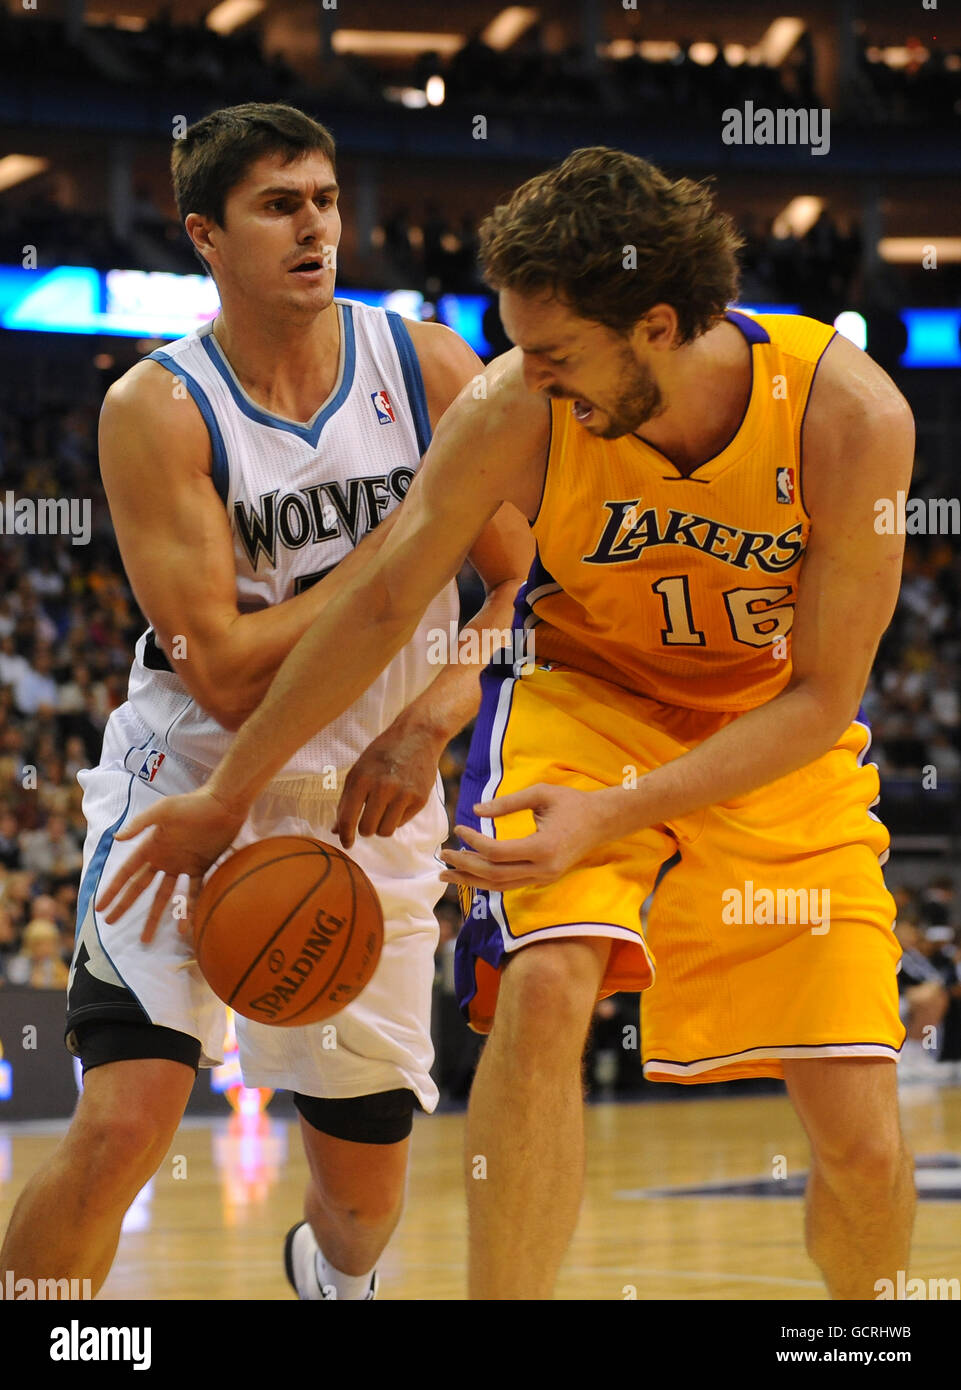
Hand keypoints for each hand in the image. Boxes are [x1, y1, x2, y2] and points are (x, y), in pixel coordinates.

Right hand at [95, 786, 247, 942]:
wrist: (224, 804)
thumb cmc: (193, 804)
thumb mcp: (163, 810)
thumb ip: (140, 823)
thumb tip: (116, 838)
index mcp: (151, 846)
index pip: (126, 872)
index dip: (113, 890)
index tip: (99, 906)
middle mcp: (163, 858)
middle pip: (140, 887)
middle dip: (125, 905)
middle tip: (110, 923)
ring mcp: (181, 865)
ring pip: (164, 897)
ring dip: (155, 917)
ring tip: (146, 938)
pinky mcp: (201, 868)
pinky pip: (192, 893)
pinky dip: (188, 910)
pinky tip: (183, 929)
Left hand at [334, 717, 445, 848]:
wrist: (418, 735)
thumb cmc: (383, 753)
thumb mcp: (359, 770)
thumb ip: (346, 800)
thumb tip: (336, 830)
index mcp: (362, 779)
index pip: (348, 819)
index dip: (345, 836)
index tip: (347, 843)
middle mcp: (383, 788)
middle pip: (367, 830)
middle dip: (365, 829)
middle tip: (369, 818)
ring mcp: (403, 794)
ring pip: (385, 831)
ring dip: (381, 826)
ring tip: (384, 810)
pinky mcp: (420, 799)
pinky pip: (402, 823)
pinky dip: (397, 817)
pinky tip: (399, 800)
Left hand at [439, 783, 620, 890]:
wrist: (602, 822)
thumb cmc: (571, 803)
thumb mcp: (540, 794)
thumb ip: (507, 803)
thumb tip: (474, 810)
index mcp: (543, 847)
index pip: (497, 853)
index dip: (473, 842)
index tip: (458, 829)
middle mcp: (543, 869)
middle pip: (494, 875)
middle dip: (465, 868)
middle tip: (442, 857)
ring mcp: (544, 878)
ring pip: (500, 886)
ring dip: (471, 881)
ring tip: (446, 874)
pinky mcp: (543, 879)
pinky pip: (510, 885)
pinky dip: (487, 881)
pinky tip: (470, 875)